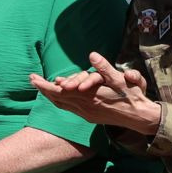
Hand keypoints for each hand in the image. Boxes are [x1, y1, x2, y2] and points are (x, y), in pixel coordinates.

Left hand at [29, 53, 160, 132]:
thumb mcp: (121, 79)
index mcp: (89, 96)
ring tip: (42, 88)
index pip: (60, 91)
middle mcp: (84, 106)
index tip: (33, 78)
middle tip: (32, 80)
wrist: (139, 117)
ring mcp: (86, 113)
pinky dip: (60, 102)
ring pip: (62, 104)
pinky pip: (69, 109)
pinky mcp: (90, 117)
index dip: (45, 85)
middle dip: (43, 89)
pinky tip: (58, 98)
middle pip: (57, 98)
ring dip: (50, 96)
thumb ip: (105, 68)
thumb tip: (92, 55)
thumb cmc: (132, 96)